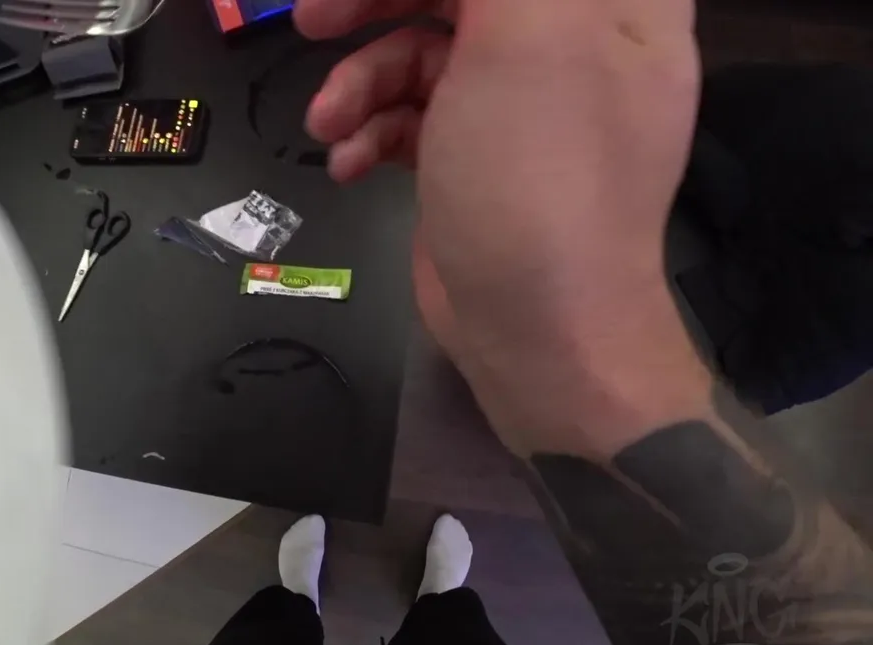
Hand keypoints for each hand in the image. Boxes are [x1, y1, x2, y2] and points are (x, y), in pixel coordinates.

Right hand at [297, 0, 706, 454]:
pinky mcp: (472, 157)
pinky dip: (372, 131)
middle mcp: (572, 42)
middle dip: (379, 2)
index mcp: (610, 2)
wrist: (539, 334)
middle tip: (313, 16)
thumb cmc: (541, 177)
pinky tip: (351, 164)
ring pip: (421, 48)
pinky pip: (411, 114)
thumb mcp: (529, 36)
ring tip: (330, 122)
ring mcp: (519, 104)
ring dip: (362, 80)